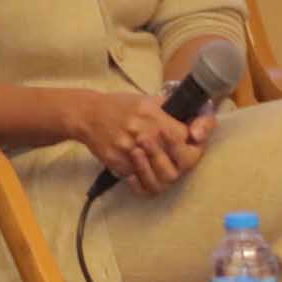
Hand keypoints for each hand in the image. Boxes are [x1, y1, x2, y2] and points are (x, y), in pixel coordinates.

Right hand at [57, 86, 208, 194]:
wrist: (88, 115)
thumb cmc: (119, 106)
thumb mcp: (147, 100)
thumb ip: (170, 108)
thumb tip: (192, 117)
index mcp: (155, 118)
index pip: (186, 139)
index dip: (194, 144)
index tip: (192, 145)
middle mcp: (145, 136)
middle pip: (179, 165)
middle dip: (181, 165)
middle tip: (178, 161)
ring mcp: (131, 153)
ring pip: (160, 179)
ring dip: (163, 175)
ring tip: (160, 167)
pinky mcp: (119, 164)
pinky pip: (139, 181)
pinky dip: (143, 179)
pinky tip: (142, 170)